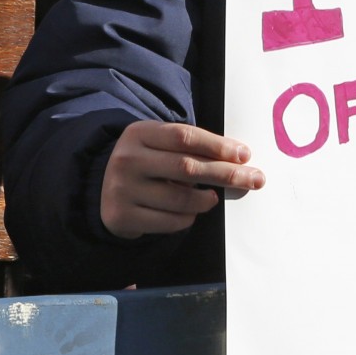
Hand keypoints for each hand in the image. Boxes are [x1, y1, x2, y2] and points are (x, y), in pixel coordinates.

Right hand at [99, 121, 263, 238]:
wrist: (101, 189)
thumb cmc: (145, 164)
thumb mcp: (157, 145)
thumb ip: (189, 148)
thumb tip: (238, 158)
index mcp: (139, 133)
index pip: (184, 136)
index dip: (217, 145)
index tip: (244, 155)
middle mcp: (128, 159)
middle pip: (187, 167)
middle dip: (225, 174)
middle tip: (254, 179)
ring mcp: (123, 188)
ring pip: (181, 198)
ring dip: (206, 200)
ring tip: (212, 198)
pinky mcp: (123, 215)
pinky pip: (170, 221)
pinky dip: (188, 218)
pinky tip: (189, 211)